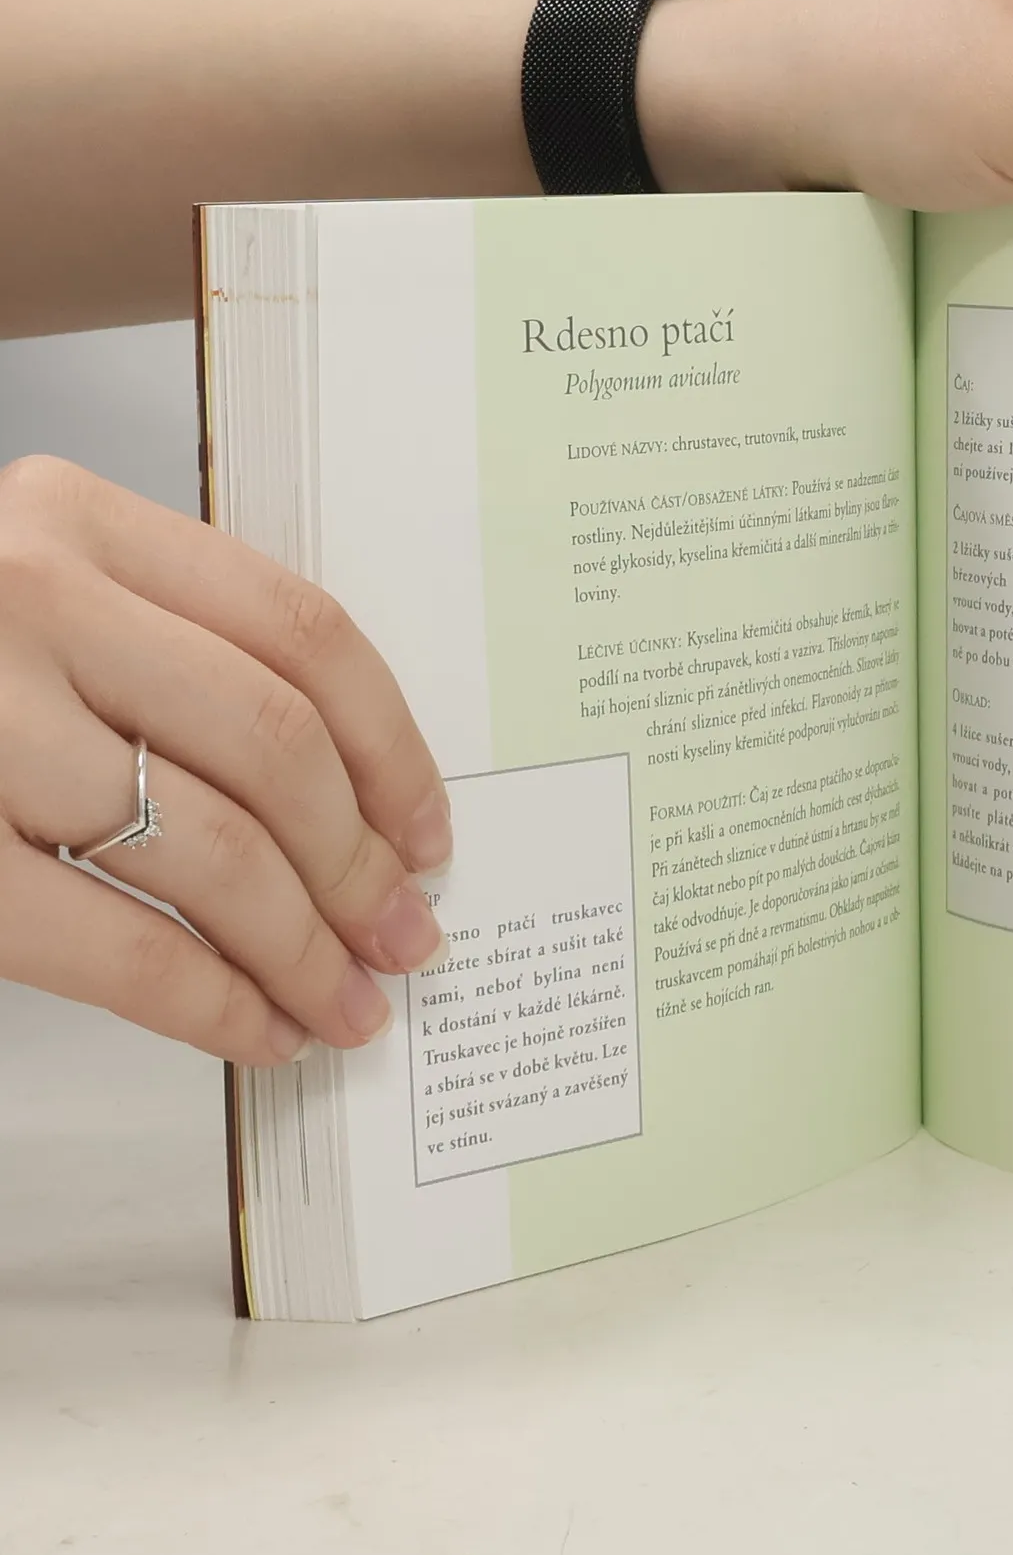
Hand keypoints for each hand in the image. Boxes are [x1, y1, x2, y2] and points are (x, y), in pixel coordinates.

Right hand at [0, 456, 451, 1062]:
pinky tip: (256, 1033)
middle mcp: (25, 595)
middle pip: (273, 746)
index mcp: (76, 521)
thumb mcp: (37, 601)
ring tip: (349, 1004)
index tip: (430, 834)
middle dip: (360, 865)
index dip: (395, 750)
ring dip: (302, 948)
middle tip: (407, 939)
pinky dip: (207, 1001)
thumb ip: (166, 654)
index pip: (304, 634)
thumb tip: (355, 809)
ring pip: (208, 847)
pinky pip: (108, 940)